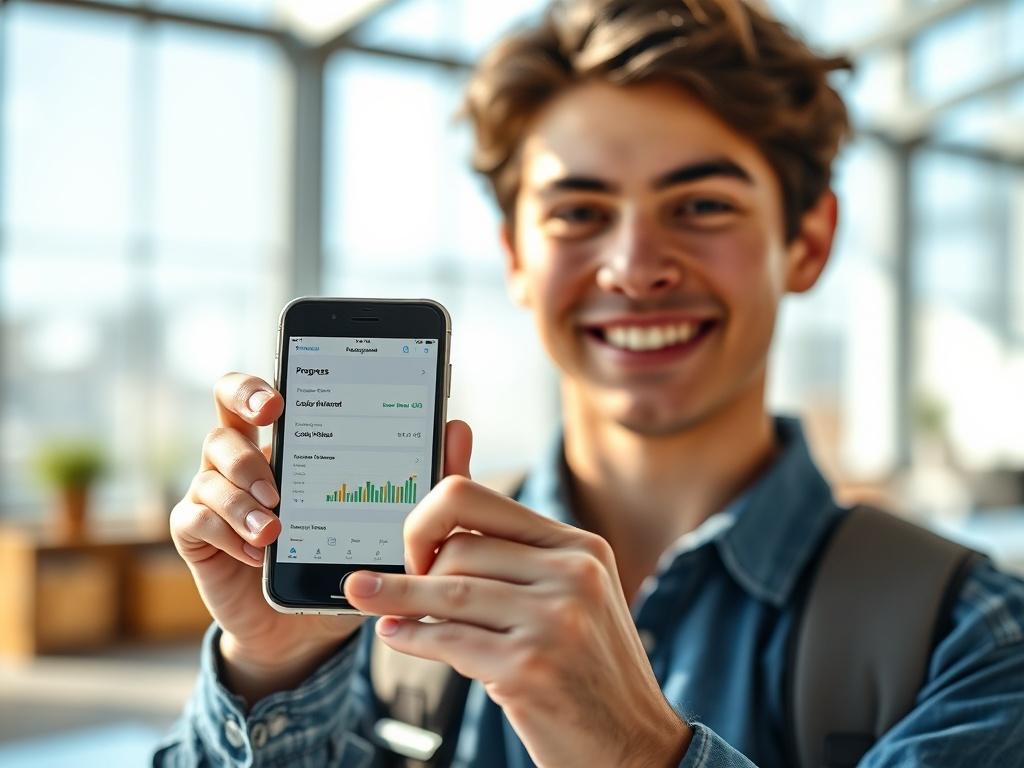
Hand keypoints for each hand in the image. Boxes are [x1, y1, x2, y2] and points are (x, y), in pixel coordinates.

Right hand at [170, 371, 474, 703]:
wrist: (307, 627)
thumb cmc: (347, 558)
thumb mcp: (392, 520)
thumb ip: (423, 474)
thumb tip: (457, 425)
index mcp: (288, 441)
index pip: (261, 393)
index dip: (259, 385)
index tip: (279, 399)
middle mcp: (245, 457)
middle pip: (224, 412)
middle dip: (241, 406)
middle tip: (270, 422)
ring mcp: (216, 494)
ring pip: (212, 469)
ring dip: (243, 490)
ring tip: (275, 523)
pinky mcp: (198, 536)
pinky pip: (195, 518)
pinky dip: (227, 531)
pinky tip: (259, 552)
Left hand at [344, 476, 691, 767]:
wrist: (636, 747)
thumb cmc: (589, 670)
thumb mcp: (570, 597)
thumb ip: (514, 557)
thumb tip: (439, 515)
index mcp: (579, 546)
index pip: (478, 498)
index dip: (429, 518)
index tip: (413, 547)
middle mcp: (573, 573)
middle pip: (458, 547)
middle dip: (414, 569)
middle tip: (397, 592)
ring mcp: (554, 620)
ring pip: (446, 590)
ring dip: (396, 598)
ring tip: (366, 600)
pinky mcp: (529, 666)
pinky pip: (447, 640)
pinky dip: (410, 637)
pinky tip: (394, 636)